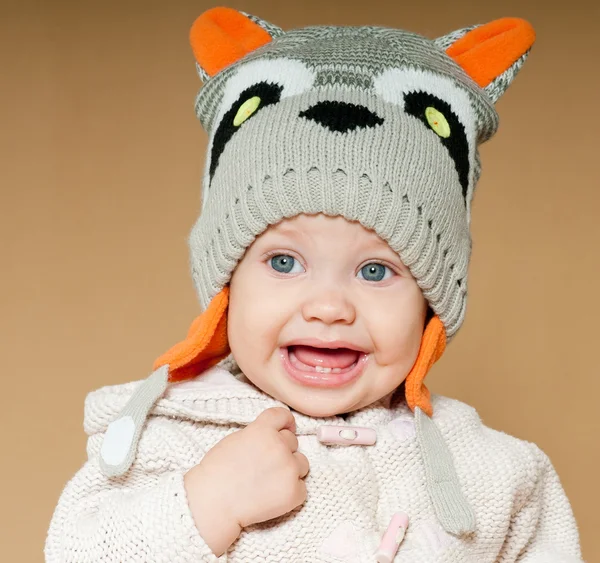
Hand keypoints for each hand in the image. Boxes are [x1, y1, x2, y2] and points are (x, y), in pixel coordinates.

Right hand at [184, 407, 309, 555]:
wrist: (214, 502)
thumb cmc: (218, 472)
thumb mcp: (236, 439)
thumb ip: (259, 433)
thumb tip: (275, 435)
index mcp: (263, 430)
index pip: (283, 416)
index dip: (286, 422)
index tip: (287, 427)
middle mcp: (279, 446)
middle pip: (293, 441)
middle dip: (283, 449)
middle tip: (266, 463)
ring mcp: (289, 469)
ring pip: (302, 463)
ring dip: (291, 469)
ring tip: (271, 480)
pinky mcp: (294, 492)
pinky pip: (302, 488)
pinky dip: (290, 492)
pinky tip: (272, 495)